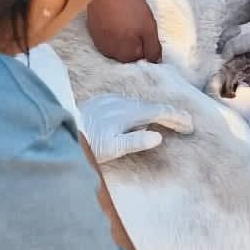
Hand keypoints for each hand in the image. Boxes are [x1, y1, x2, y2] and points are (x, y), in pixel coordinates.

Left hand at [79, 95, 193, 163]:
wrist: (59, 129)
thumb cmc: (86, 144)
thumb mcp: (112, 149)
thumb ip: (135, 142)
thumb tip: (158, 137)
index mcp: (129, 113)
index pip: (159, 112)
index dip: (176, 117)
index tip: (190, 125)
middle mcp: (121, 102)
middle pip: (151, 107)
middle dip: (169, 114)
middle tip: (183, 124)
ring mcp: (110, 100)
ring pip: (138, 105)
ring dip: (153, 112)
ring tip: (164, 120)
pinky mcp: (100, 102)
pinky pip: (125, 104)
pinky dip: (137, 110)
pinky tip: (135, 116)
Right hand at [86, 0, 160, 62]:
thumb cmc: (128, 8)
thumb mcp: (148, 27)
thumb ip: (153, 47)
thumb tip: (155, 61)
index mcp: (126, 55)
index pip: (141, 59)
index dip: (147, 44)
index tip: (146, 31)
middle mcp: (111, 54)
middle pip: (129, 54)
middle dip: (135, 42)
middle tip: (137, 24)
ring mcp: (100, 44)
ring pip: (118, 46)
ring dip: (123, 38)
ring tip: (126, 21)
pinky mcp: (94, 34)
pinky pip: (108, 38)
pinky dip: (113, 32)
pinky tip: (116, 20)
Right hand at [220, 19, 249, 90]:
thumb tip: (234, 91)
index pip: (230, 47)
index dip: (223, 62)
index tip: (222, 76)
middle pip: (227, 38)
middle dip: (224, 55)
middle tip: (225, 71)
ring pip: (232, 35)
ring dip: (230, 50)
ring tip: (232, 67)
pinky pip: (240, 35)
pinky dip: (237, 47)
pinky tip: (240, 60)